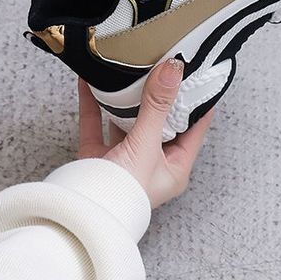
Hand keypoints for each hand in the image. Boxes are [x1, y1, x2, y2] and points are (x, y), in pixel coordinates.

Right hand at [77, 59, 213, 207]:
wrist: (82, 214)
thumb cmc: (122, 195)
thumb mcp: (146, 145)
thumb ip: (157, 106)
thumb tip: (173, 71)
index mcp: (174, 167)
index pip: (193, 127)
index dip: (197, 101)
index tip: (198, 73)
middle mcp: (151, 162)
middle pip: (160, 121)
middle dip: (159, 94)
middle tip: (162, 65)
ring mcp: (123, 159)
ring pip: (128, 121)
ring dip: (127, 98)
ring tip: (131, 72)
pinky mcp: (97, 156)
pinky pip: (96, 122)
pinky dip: (94, 102)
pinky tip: (91, 83)